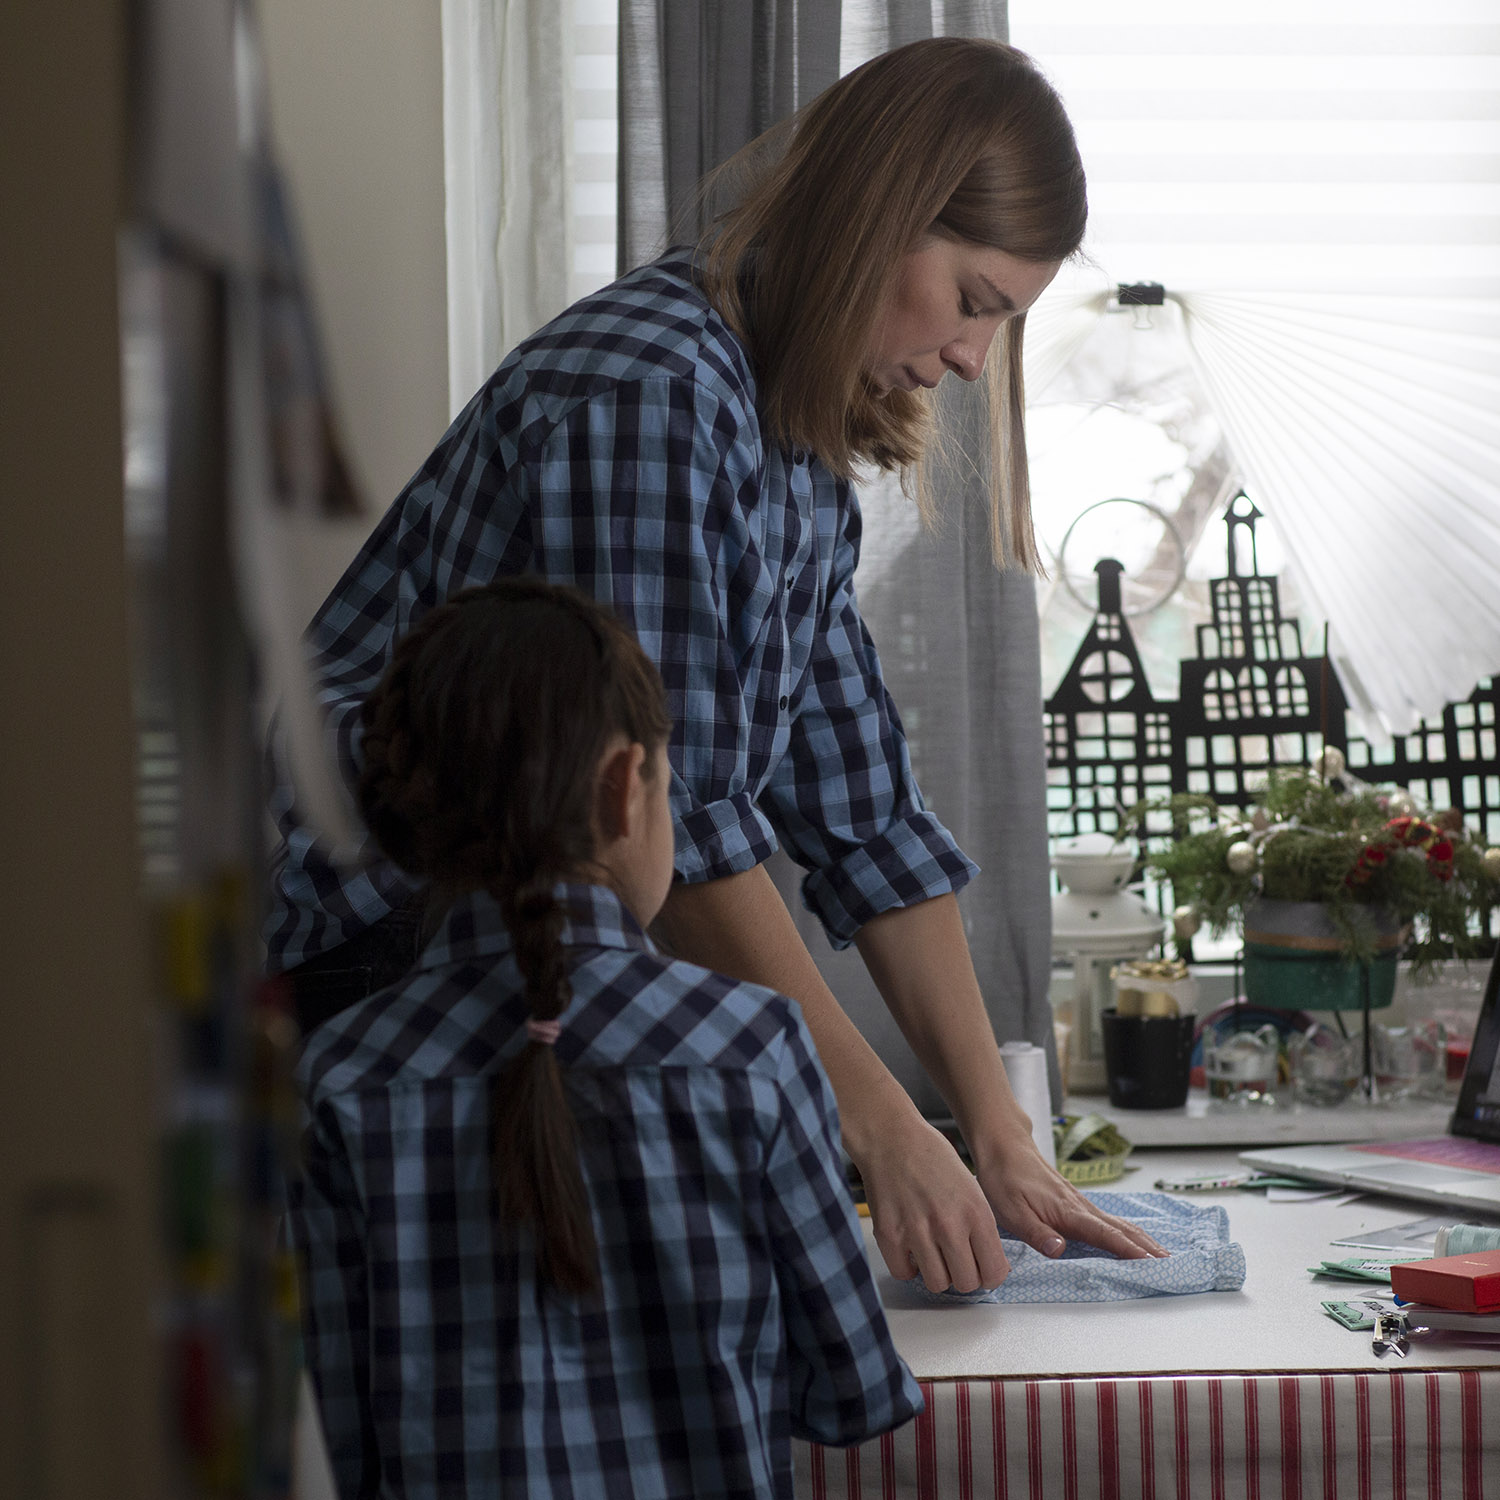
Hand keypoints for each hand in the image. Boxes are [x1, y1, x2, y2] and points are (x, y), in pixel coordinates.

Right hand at [858, 1115, 1010, 1293]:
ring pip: (937, 1283)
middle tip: (955, 1258)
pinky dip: (907, 1265)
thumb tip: (988, 1263)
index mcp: (975, 1212)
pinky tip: (910, 1246)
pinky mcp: (889, 1235)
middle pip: (966, 1284)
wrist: (892, 1137)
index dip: (989, 1275)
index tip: (981, 1268)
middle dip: (963, 1275)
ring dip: (936, 1272)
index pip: (994, 1273)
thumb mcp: (971, 1188)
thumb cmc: (931, 1157)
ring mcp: (917, 1231)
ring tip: (931, 1250)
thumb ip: (981, 1227)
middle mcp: (949, 1225)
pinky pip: (904, 1273)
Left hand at [972, 1129, 1167, 1260]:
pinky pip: (1108, 1220)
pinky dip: (1127, 1231)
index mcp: (1068, 1212)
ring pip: (1119, 1223)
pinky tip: (1132, 1238)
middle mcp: (1080, 1207)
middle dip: (1147, 1247)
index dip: (1129, 1251)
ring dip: (1142, 1239)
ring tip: (1163, 1255)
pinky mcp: (1075, 1201)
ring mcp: (1080, 1203)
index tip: (1153, 1264)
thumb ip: (1036, 1233)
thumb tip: (1060, 1251)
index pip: (1105, 1235)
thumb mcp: (1011, 1211)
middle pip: (1122, 1229)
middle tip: (1172, 1264)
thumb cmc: (1004, 1178)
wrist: (1003, 1146)